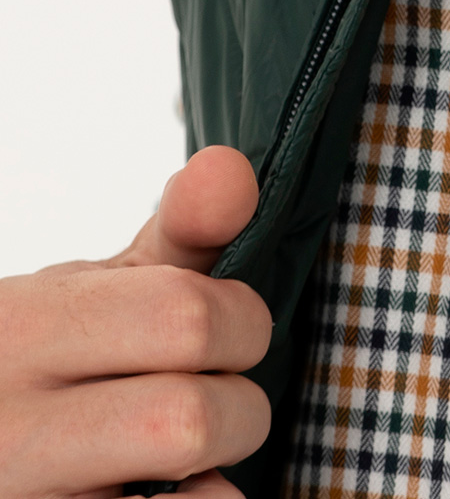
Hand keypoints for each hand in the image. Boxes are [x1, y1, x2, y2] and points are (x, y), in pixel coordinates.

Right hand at [0, 146, 269, 496]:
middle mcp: (12, 425)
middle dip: (237, 406)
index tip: (227, 329)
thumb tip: (231, 169)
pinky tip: (170, 496)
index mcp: (26, 327)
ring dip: (215, 477)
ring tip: (190, 459)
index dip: (241, 322)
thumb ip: (178, 236)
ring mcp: (26, 498)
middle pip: (189, 418)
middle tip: (215, 399)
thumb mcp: (94, 291)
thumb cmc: (43, 360)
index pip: (185, 316)